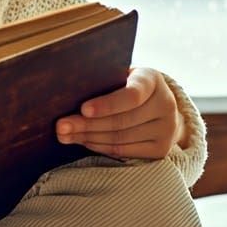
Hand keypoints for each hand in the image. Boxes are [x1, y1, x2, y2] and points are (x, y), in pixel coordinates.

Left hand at [55, 67, 186, 160]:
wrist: (158, 106)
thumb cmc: (127, 85)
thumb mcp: (121, 75)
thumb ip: (103, 81)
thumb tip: (68, 93)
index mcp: (152, 79)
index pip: (132, 95)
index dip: (107, 104)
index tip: (83, 109)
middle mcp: (165, 104)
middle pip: (122, 120)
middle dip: (87, 124)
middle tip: (61, 126)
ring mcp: (166, 129)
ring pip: (120, 138)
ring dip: (88, 138)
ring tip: (64, 135)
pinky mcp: (161, 149)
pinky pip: (123, 150)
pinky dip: (99, 147)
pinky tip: (83, 142)